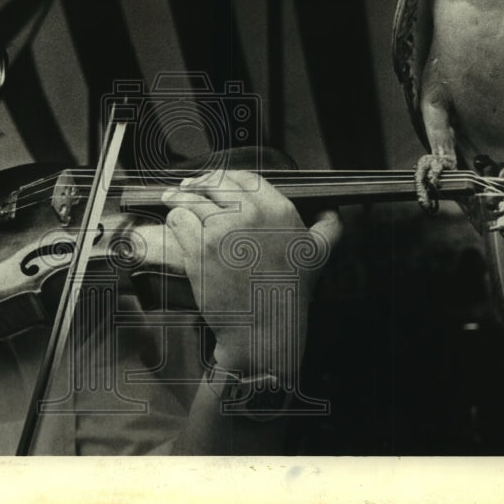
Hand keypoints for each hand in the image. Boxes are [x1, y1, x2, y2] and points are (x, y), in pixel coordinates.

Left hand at [161, 169, 341, 382]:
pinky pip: (178, 220)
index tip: (214, 180)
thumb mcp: (318, 256)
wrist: (264, 328)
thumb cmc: (289, 293)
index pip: (245, 177)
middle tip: (186, 186)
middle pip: (215, 183)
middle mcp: (251, 215)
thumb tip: (332, 212)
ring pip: (191, 198)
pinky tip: (176, 221)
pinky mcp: (199, 249)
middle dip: (197, 182)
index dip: (225, 175)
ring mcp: (223, 231)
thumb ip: (327, 228)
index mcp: (279, 211)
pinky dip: (174, 218)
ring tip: (172, 197)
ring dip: (179, 197)